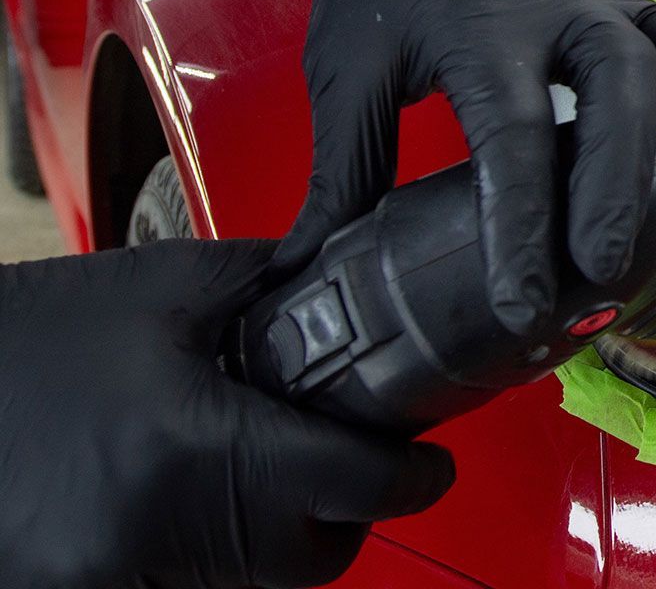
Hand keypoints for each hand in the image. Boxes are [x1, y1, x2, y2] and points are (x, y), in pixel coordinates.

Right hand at [0, 241, 452, 587]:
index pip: (358, 488)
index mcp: (192, 447)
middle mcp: (154, 534)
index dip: (410, 474)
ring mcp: (111, 579)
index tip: (427, 462)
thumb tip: (355, 292)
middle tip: (342, 461)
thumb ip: (277, 285)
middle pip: (313, 559)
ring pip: (250, 584)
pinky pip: (184, 587)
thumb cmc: (25, 333)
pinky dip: (206, 555)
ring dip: (272, 538)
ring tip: (250, 469)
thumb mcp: (166, 287)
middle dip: (341, 513)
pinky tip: (189, 499)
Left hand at [283, 0, 655, 334]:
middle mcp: (554, 9)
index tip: (521, 302)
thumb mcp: (344, 74)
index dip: (520, 226)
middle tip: (605, 270)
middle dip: (618, 184)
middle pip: (613, 89)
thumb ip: (341, 178)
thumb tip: (306, 272)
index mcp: (476, 26)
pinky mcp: (629, 7)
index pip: (510, 135)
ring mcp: (601, 2)